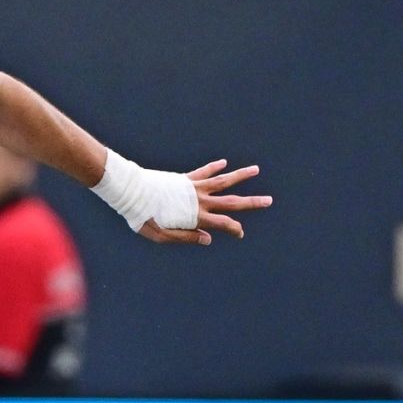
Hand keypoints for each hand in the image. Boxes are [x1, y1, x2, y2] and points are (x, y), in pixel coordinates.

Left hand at [140, 160, 271, 246]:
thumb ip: (187, 237)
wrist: (133, 194)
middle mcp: (200, 200)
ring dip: (240, 175)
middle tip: (269, 200)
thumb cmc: (145, 218)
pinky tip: (224, 163)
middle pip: (231, 201)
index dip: (234, 229)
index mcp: (196, 217)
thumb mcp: (163, 236)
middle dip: (251, 202)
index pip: (223, 223)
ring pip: (223, 180)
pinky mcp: (185, 178)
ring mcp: (194, 187)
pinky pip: (204, 171)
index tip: (239, 234)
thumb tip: (208, 239)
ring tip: (256, 169)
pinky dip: (214, 167)